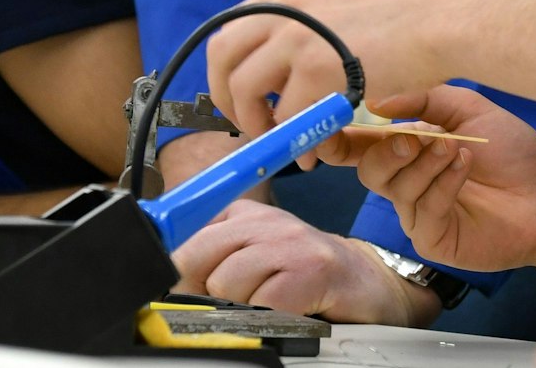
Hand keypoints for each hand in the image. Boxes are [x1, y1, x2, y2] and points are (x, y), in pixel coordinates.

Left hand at [170, 200, 440, 325]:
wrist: (370, 282)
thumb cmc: (307, 277)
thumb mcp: (254, 260)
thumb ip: (214, 264)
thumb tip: (165, 289)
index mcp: (240, 215)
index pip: (183, 237)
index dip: (174, 273)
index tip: (174, 295)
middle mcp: (262, 220)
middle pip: (196, 258)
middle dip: (202, 294)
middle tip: (227, 310)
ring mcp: (288, 241)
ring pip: (227, 282)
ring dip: (240, 310)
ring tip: (267, 310)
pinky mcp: (313, 268)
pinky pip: (265, 302)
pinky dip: (269, 320)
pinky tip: (286, 316)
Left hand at [207, 0, 454, 140]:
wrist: (446, 18)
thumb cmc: (414, 14)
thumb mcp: (346, 0)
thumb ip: (314, 22)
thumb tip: (293, 59)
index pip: (233, 26)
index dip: (228, 66)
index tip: (238, 93)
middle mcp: (287, 7)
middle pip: (223, 54)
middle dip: (227, 96)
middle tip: (247, 123)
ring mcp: (298, 36)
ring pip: (246, 89)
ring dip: (256, 124)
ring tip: (281, 144)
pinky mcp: (316, 69)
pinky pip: (287, 116)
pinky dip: (295, 142)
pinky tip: (314, 153)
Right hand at [319, 86, 535, 273]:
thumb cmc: (511, 150)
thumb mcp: (466, 108)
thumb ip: (421, 99)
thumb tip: (376, 104)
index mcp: (407, 150)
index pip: (359, 147)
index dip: (337, 140)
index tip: (326, 129)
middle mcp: (407, 183)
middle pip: (369, 170)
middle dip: (386, 150)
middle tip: (414, 137)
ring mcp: (418, 214)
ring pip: (395, 189)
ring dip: (424, 163)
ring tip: (457, 148)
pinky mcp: (434, 239)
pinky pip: (421, 212)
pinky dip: (441, 184)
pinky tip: (464, 167)